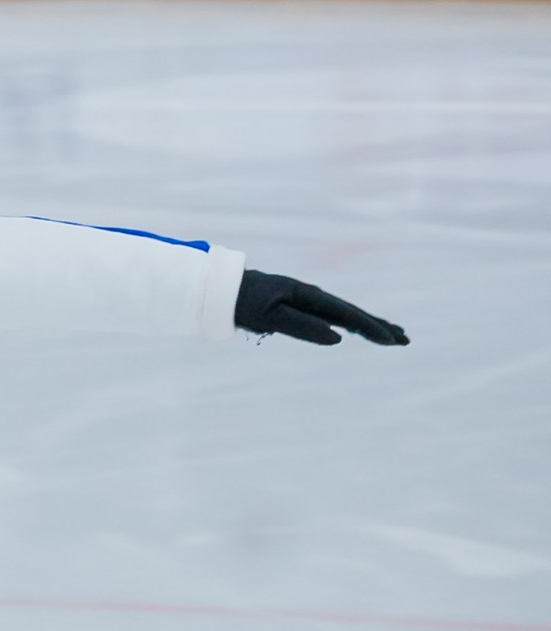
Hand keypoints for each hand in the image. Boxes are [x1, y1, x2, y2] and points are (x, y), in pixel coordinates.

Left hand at [235, 268, 407, 347]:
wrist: (226, 289)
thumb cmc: (246, 302)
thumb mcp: (272, 316)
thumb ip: (303, 326)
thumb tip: (336, 336)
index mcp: (310, 296)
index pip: (348, 314)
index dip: (371, 327)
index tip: (391, 339)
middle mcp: (315, 296)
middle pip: (354, 313)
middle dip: (379, 327)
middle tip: (404, 340)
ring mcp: (310, 300)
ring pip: (347, 314)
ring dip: (370, 325)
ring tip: (392, 336)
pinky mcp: (303, 306)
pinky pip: (334, 316)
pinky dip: (352, 323)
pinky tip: (359, 330)